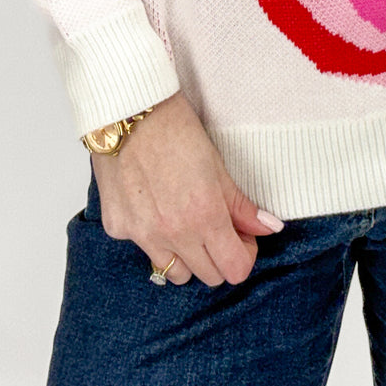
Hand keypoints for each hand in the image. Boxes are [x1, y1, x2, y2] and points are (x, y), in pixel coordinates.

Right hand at [90, 89, 284, 285]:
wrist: (127, 109)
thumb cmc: (174, 128)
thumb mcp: (216, 164)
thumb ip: (241, 204)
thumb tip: (268, 228)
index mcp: (203, 216)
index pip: (234, 270)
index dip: (244, 256)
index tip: (242, 237)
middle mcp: (172, 233)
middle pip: (208, 276)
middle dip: (218, 255)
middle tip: (216, 226)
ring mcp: (141, 234)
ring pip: (174, 272)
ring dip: (186, 255)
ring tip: (184, 221)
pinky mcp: (116, 228)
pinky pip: (144, 248)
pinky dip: (152, 236)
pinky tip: (152, 205)